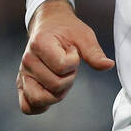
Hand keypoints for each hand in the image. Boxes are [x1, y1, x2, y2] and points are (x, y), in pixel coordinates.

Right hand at [18, 0, 114, 114]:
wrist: (49, 24)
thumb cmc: (66, 29)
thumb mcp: (83, 35)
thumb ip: (94, 53)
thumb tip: (108, 65)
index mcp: (40, 44)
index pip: (62, 66)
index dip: (74, 62)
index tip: (72, 51)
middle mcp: (28, 60)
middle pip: (54, 86)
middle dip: (69, 79)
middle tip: (68, 66)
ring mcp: (23, 73)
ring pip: (39, 99)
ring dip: (56, 95)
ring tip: (60, 79)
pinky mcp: (22, 83)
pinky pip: (27, 106)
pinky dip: (40, 106)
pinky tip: (50, 94)